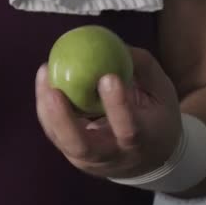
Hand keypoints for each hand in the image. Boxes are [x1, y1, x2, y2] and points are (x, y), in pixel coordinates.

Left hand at [36, 47, 181, 178]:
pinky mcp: (72, 154)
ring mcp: (89, 160)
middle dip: (64, 119)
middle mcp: (112, 156)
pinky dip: (46, 109)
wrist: (149, 160)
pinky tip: (44, 81)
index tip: (107, 78)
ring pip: (62, 140)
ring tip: (44, 74)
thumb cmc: (156, 118)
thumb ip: (142, 68)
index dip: (117, 106)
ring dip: (47, 110)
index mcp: (141, 143)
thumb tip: (116, 44)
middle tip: (53, 90)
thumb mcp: (161, 93)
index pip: (129, 129)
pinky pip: (55, 133)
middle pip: (82, 146)